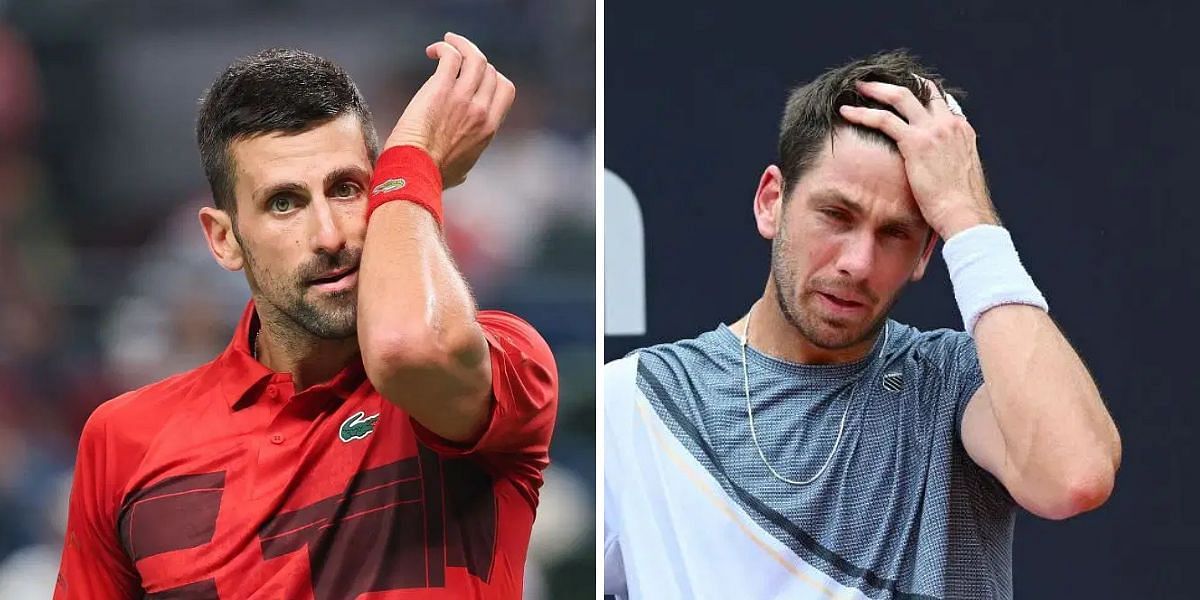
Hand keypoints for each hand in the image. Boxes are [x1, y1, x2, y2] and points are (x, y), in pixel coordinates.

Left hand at [384, 32, 515, 188]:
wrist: (415, 171)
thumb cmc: (433, 175)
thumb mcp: (462, 170)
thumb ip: (467, 159)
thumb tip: (462, 168)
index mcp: (489, 128)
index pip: (505, 89)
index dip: (493, 77)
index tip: (475, 77)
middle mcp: (481, 110)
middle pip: (491, 70)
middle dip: (475, 60)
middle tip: (458, 56)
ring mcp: (462, 98)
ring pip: (475, 57)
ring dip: (462, 44)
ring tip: (448, 41)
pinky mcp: (440, 89)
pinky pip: (451, 56)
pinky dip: (445, 47)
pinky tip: (433, 51)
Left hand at [838, 78, 997, 238]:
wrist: (965, 214)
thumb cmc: (960, 205)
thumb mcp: (959, 174)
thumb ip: (946, 160)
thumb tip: (933, 166)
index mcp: (961, 130)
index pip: (940, 100)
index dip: (920, 92)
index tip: (901, 91)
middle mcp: (949, 124)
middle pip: (922, 89)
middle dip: (897, 83)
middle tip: (876, 82)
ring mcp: (934, 130)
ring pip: (901, 96)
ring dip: (877, 89)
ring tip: (858, 87)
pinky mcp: (916, 142)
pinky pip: (884, 119)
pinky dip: (863, 113)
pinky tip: (847, 112)